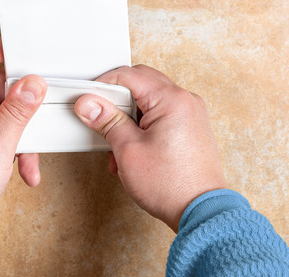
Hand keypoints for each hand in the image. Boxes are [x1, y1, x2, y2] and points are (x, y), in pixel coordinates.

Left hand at [0, 39, 46, 224]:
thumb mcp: (0, 145)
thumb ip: (18, 111)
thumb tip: (33, 83)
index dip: (10, 48)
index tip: (33, 59)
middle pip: (1, 86)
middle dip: (24, 108)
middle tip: (37, 125)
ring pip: (1, 112)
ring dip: (18, 134)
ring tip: (25, 159)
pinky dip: (8, 145)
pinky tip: (18, 167)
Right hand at [74, 65, 225, 231]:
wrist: (200, 212)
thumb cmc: (172, 185)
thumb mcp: (128, 150)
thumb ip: (107, 121)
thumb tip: (89, 103)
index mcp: (172, 100)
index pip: (129, 76)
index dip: (102, 85)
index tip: (87, 99)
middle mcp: (186, 102)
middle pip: (141, 83)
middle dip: (116, 100)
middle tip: (99, 116)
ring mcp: (191, 115)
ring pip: (150, 100)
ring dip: (128, 117)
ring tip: (117, 143)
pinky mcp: (191, 128)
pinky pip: (162, 115)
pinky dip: (143, 126)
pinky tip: (132, 149)